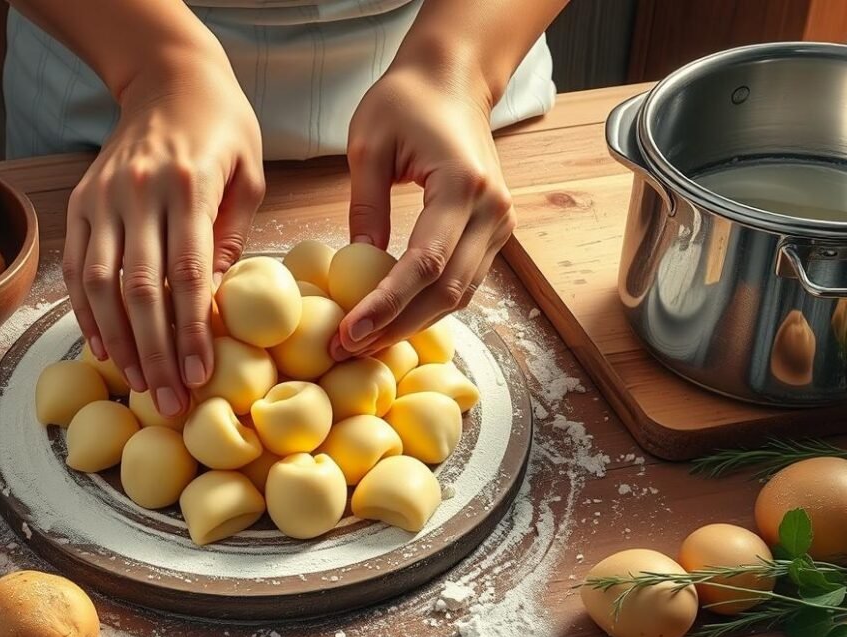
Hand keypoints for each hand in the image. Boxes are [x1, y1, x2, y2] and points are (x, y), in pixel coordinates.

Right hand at [63, 64, 264, 416]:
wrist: (168, 76)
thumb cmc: (222, 126)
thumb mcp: (249, 174)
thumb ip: (232, 237)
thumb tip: (214, 302)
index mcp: (190, 185)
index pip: (189, 273)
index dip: (191, 331)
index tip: (200, 374)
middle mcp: (140, 193)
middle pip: (142, 289)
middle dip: (156, 352)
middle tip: (169, 400)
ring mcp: (103, 198)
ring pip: (102, 284)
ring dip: (120, 341)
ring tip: (140, 383)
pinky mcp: (81, 202)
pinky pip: (78, 267)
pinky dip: (88, 312)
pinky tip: (104, 347)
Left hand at [334, 62, 515, 358]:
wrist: (453, 78)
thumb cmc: (406, 99)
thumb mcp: (368, 144)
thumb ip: (365, 206)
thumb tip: (355, 263)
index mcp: (462, 184)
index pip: (425, 262)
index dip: (386, 303)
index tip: (349, 330)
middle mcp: (492, 209)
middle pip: (447, 290)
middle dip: (395, 325)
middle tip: (346, 347)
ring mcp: (499, 223)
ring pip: (459, 294)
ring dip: (412, 323)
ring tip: (362, 340)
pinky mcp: (494, 230)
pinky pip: (464, 280)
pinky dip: (429, 305)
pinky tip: (392, 318)